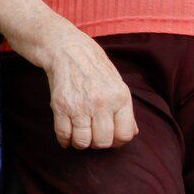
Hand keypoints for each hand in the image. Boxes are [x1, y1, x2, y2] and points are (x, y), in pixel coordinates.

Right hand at [42, 32, 137, 149]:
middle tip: (93, 136)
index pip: (124, 135)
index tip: (110, 138)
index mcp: (120, 97)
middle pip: (103, 142)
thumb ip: (125, 110)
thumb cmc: (95, 67)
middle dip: (98, 143)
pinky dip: (65, 140)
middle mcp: (101, 103)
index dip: (118, 141)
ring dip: (81, 143)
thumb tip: (133, 133)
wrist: (68, 49)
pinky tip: (67, 136)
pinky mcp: (61, 106)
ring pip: (83, 142)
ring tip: (80, 136)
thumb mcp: (117, 83)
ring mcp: (80, 105)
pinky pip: (63, 134)